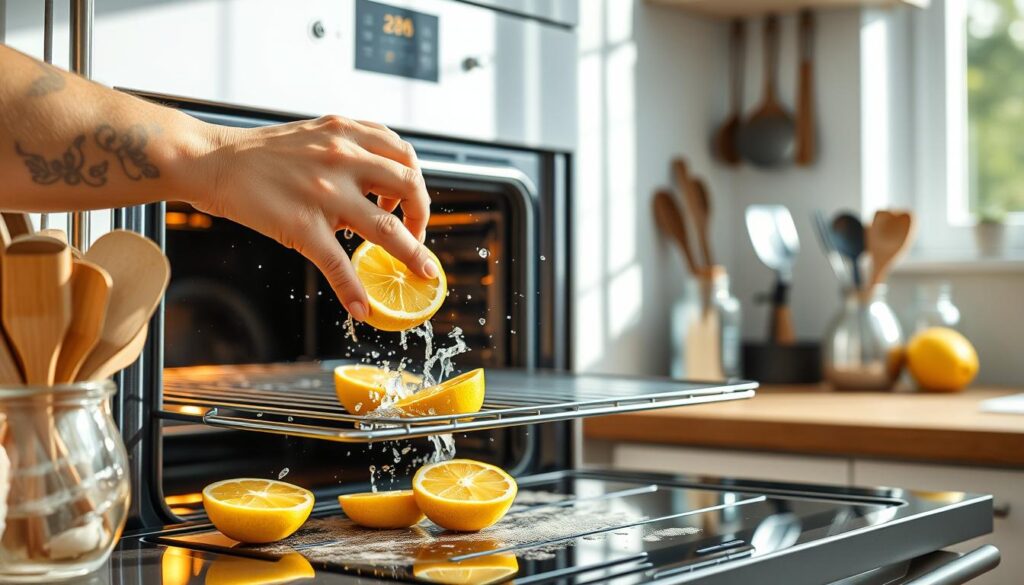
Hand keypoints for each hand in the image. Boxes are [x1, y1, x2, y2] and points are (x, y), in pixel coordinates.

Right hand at [191, 115, 435, 321]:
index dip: (416, 183)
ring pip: (386, 228)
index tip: (409, 204)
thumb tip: (383, 178)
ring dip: (411, 254)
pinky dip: (354, 290)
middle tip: (416, 234)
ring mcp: (325, 193)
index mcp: (347, 133)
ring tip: (420, 271)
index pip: (405, 156)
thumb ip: (352, 148)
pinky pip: (338, 263)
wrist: (213, 161)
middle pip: (409, 187)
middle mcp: (342, 158)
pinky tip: (361, 308)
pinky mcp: (303, 225)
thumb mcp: (317, 133)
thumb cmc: (264, 152)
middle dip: (421, 216)